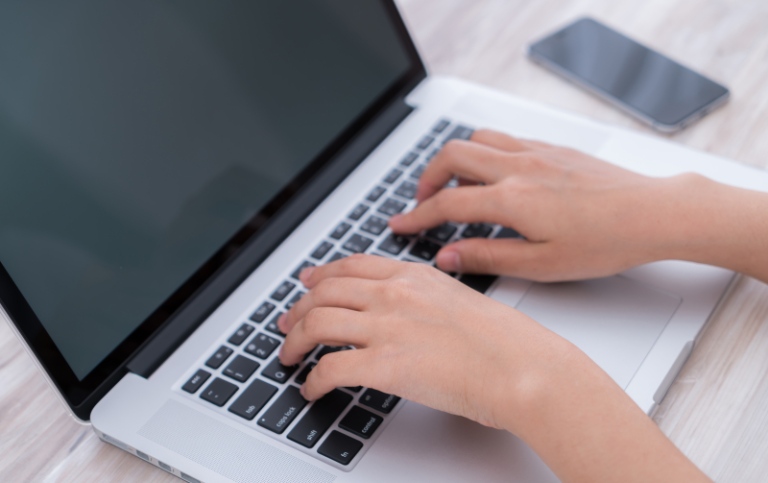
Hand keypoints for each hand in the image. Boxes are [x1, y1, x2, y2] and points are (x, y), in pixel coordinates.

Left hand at [276, 255, 708, 481]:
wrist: (525, 368)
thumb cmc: (508, 342)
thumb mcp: (463, 301)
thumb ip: (428, 299)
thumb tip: (410, 314)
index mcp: (415, 276)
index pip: (354, 266)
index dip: (323, 275)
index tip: (310, 282)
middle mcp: (395, 295)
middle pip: (325, 292)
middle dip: (298, 309)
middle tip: (287, 323)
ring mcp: (388, 327)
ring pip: (317, 324)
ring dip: (295, 342)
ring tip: (288, 357)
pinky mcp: (385, 364)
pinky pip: (330, 368)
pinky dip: (313, 379)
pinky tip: (312, 388)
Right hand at [389, 130, 693, 280]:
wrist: (653, 212)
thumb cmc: (606, 242)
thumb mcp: (542, 265)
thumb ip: (487, 257)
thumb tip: (447, 258)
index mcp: (512, 199)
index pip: (446, 204)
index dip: (416, 217)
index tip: (400, 225)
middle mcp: (519, 167)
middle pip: (451, 156)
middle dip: (426, 178)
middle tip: (422, 203)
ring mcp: (536, 152)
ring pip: (476, 139)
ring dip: (454, 160)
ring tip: (454, 187)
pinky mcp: (552, 147)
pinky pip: (504, 138)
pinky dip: (484, 153)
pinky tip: (493, 176)